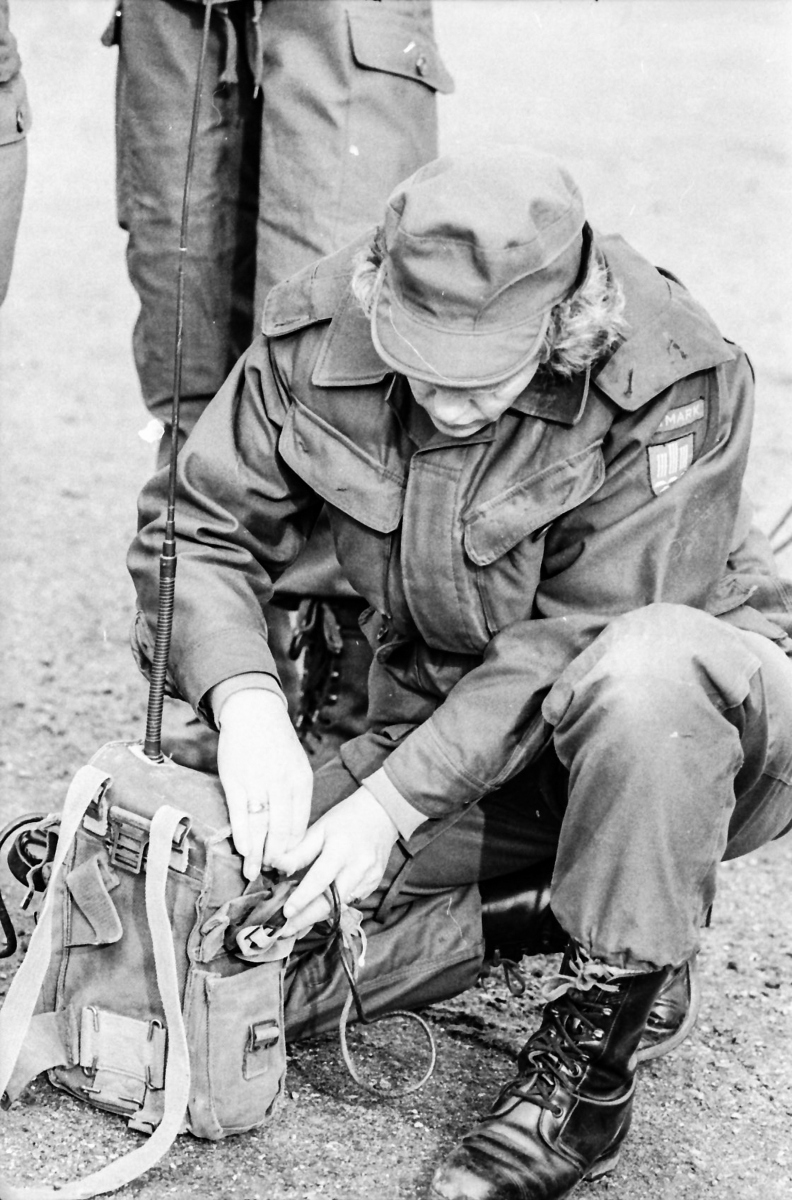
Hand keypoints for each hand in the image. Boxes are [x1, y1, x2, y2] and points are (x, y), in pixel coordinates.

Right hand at [216, 688, 313, 880]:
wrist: (254, 713)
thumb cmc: (277, 745)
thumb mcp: (297, 768)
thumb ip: (296, 799)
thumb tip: (293, 834)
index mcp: (301, 782)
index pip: (301, 825)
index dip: (295, 850)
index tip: (290, 867)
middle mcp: (282, 784)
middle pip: (282, 831)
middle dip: (278, 858)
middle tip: (273, 875)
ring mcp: (258, 783)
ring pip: (261, 827)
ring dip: (257, 854)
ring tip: (254, 873)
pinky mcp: (235, 781)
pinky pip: (240, 814)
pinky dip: (242, 834)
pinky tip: (243, 850)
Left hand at [274, 787, 399, 935]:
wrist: (382, 814)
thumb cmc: (346, 819)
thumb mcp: (319, 828)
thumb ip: (299, 851)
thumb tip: (275, 868)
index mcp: (341, 849)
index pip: (320, 879)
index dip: (302, 898)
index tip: (285, 912)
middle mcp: (358, 868)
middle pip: (331, 902)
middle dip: (306, 919)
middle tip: (284, 930)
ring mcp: (369, 879)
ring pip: (340, 907)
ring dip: (317, 918)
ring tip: (296, 926)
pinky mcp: (373, 886)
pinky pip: (349, 902)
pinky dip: (332, 909)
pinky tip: (316, 913)